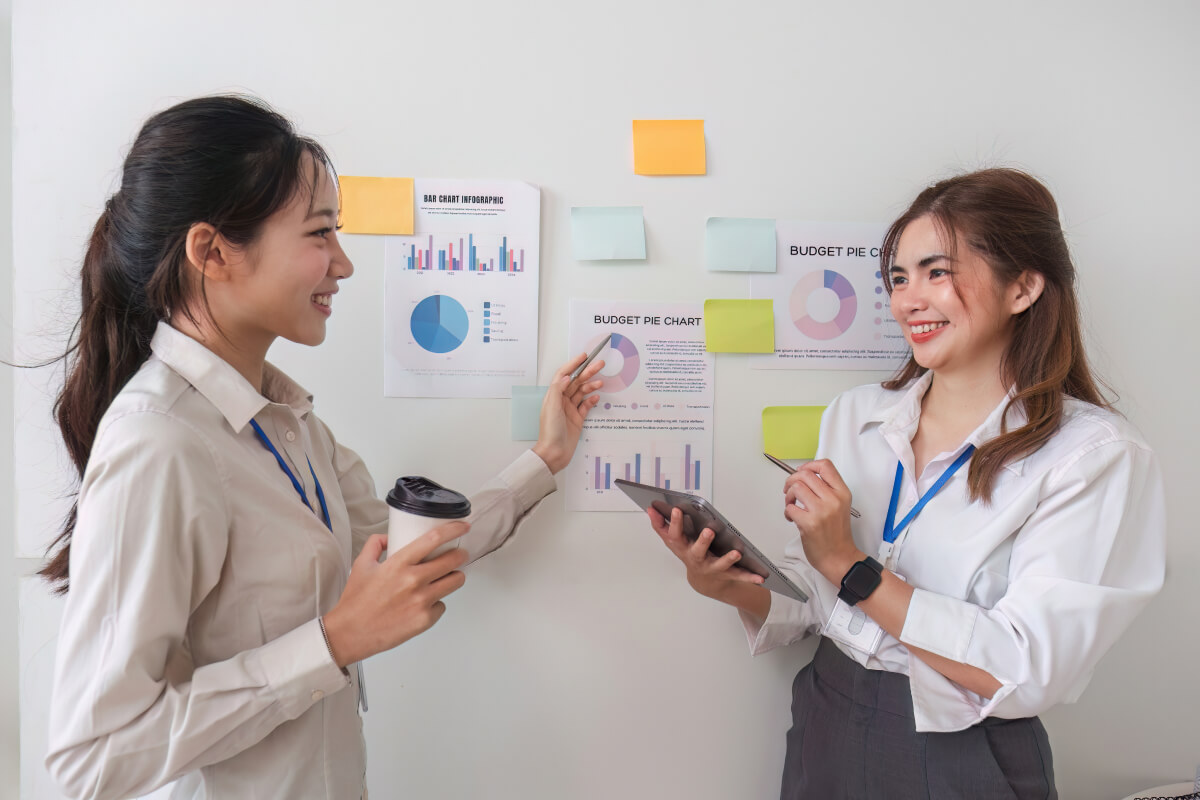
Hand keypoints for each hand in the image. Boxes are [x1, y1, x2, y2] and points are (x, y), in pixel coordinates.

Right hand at [321, 522, 470, 666]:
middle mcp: (413, 580)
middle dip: (460, 555)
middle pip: (452, 560)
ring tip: (448, 577)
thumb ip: (375, 544)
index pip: (433, 539)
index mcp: (399, 563)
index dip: (453, 530)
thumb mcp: (361, 565)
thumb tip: (389, 537)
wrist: (350, 633)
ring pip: (455, 582)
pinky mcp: (425, 619)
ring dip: (455, 577)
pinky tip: (425, 603)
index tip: (462, 527)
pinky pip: (442, 605)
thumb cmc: (355, 601)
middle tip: (459, 554)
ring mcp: (421, 601)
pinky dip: (437, 603)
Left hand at [531, 351, 604, 473]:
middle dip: (587, 372)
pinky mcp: (577, 419)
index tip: (584, 357)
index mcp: (553, 396)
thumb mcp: (551, 408)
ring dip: (591, 386)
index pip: (563, 375)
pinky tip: (598, 396)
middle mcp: (561, 401)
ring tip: (601, 382)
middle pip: (575, 382)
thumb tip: (565, 377)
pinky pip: (586, 406)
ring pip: (582, 393)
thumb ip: (557, 390)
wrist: (554, 453)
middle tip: (600, 364)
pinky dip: (592, 400)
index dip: (573, 364)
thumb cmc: (550, 432)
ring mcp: (570, 410)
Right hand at [648, 506, 764, 601]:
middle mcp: (695, 559)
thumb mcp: (673, 540)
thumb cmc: (688, 553)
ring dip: (727, 560)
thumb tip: (650, 508)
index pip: (675, 535)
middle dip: (702, 542)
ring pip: (719, 565)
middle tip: (709, 531)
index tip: (678, 510)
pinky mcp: (726, 574)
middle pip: (697, 551)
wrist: (703, 582)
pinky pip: (739, 576)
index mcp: (682, 548)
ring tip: (736, 553)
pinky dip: (750, 578)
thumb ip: (660, 524)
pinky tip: (761, 578)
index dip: (675, 523)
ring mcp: (711, 568)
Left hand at [783, 459, 862, 584]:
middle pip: (806, 474)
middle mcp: (833, 499)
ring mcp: (821, 511)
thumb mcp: (840, 506)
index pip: (825, 466)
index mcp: (842, 493)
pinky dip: (787, 511)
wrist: (839, 557)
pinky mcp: (809, 523)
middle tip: (789, 488)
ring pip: (796, 487)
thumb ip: (826, 489)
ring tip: (791, 503)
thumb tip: (804, 475)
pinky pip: (790, 507)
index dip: (809, 465)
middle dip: (792, 480)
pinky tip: (792, 517)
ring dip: (788, 495)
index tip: (801, 471)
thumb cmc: (837, 534)